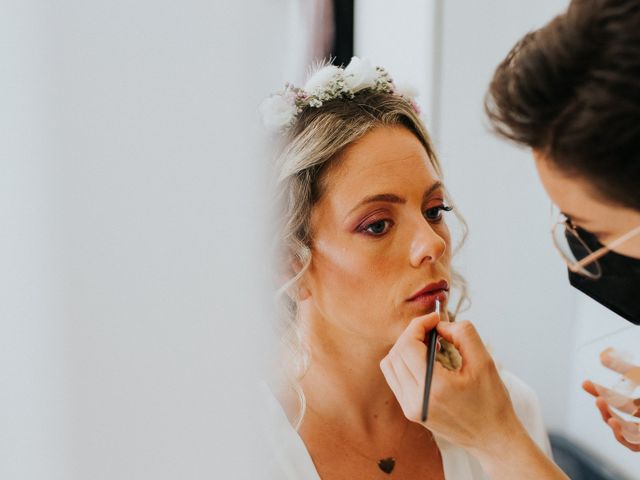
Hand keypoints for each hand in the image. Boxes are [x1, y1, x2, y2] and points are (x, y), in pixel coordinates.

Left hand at [380, 315, 566, 478]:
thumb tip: (439, 325)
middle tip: (435, 330)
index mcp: (435, 388)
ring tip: (430, 346)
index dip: (419, 325)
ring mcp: (410, 408)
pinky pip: (395, 378)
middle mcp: (416, 400)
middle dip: (413, 334)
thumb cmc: (492, 402)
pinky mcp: (410, 411)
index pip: (408, 345)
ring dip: (406, 347)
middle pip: (397, 352)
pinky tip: (425, 360)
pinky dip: (405, 362)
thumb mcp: (485, 362)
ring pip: (390, 364)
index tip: (435, 319)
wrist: (493, 438)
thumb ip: (463, 334)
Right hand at [583, 348, 639, 451]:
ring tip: (602, 405)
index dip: (599, 390)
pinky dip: (621, 436)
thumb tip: (604, 353)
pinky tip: (615, 423)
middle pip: (618, 414)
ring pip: (622, 430)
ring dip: (608, 419)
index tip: (584, 383)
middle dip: (602, 404)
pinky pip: (633, 445)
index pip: (618, 398)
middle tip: (594, 393)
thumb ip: (626, 367)